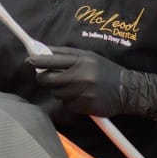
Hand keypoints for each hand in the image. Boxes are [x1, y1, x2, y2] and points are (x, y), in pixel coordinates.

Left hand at [26, 47, 156, 118]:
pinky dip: (69, 100)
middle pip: (48, 80)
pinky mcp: (84, 107)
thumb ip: (65, 53)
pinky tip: (80, 95)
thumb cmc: (105, 70)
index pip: (52, 60)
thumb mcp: (88, 56)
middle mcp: (81, 77)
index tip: (29, 60)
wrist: (127, 90)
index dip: (38, 61)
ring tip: (74, 85)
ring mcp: (82, 93)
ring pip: (56, 93)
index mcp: (81, 61)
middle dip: (44, 78)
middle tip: (47, 76)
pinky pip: (66, 104)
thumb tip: (43, 50)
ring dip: (59, 90)